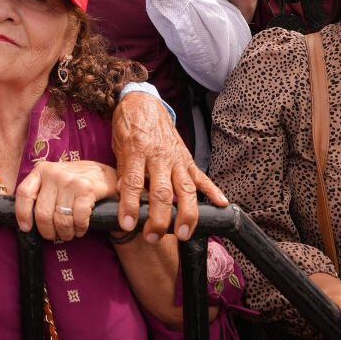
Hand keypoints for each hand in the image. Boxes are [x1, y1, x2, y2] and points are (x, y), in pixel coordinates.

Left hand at [15, 159, 116, 242]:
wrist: (103, 174)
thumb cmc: (75, 181)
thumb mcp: (53, 179)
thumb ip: (41, 192)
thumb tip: (27, 220)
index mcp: (42, 170)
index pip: (24, 193)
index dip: (23, 214)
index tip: (26, 228)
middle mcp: (54, 174)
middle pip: (42, 213)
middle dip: (48, 231)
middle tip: (54, 235)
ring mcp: (70, 182)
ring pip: (61, 220)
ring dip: (65, 233)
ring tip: (68, 233)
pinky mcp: (86, 190)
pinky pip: (78, 219)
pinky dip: (79, 229)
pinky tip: (80, 228)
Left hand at [110, 90, 226, 241]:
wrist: (143, 102)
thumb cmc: (128, 127)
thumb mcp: (118, 147)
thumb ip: (122, 172)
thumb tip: (122, 195)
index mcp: (137, 152)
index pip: (132, 182)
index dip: (129, 205)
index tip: (128, 225)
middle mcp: (159, 156)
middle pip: (162, 192)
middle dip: (160, 218)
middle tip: (154, 237)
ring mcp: (176, 158)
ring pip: (185, 189)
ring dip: (187, 214)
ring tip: (185, 234)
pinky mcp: (187, 158)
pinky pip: (201, 177)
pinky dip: (213, 191)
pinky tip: (222, 205)